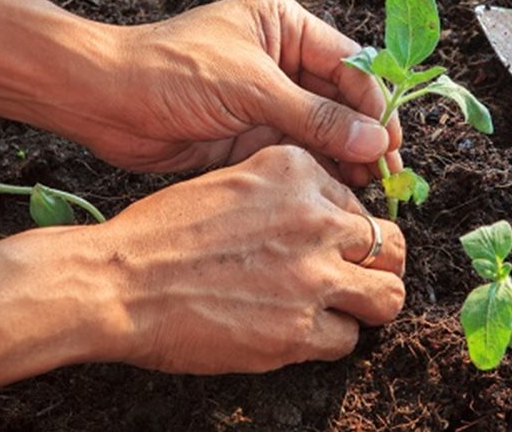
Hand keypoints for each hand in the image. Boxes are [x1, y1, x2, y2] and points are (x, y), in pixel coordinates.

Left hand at [77, 0, 400, 183]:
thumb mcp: (251, 88)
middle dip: (365, 136)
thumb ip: (315, 117)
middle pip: (341, 100)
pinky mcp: (251, 134)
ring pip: (322, 131)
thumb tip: (375, 141)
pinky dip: (318, 171)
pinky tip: (339, 191)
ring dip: (346, 157)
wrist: (103, 101)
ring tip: (370, 189)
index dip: (375, 105)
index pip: (348, 65)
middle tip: (389, 175)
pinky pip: (297, 152)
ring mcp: (267, 99)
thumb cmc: (171, 72)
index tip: (392, 143)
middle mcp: (281, 59)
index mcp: (284, 26)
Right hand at [101, 145, 405, 372]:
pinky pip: (347, 339)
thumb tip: (322, 214)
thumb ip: (285, 192)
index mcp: (297, 171)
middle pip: (392, 244)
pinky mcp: (300, 329)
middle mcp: (315, 218)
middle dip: (379, 263)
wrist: (119, 281)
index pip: (358, 201)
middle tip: (358, 276)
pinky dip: (329, 340)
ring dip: (369, 304)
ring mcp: (312, 275)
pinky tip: (300, 333)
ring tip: (344, 309)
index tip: (332, 244)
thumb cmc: (162, 233)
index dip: (348, 229)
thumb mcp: (232, 183)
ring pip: (388, 295)